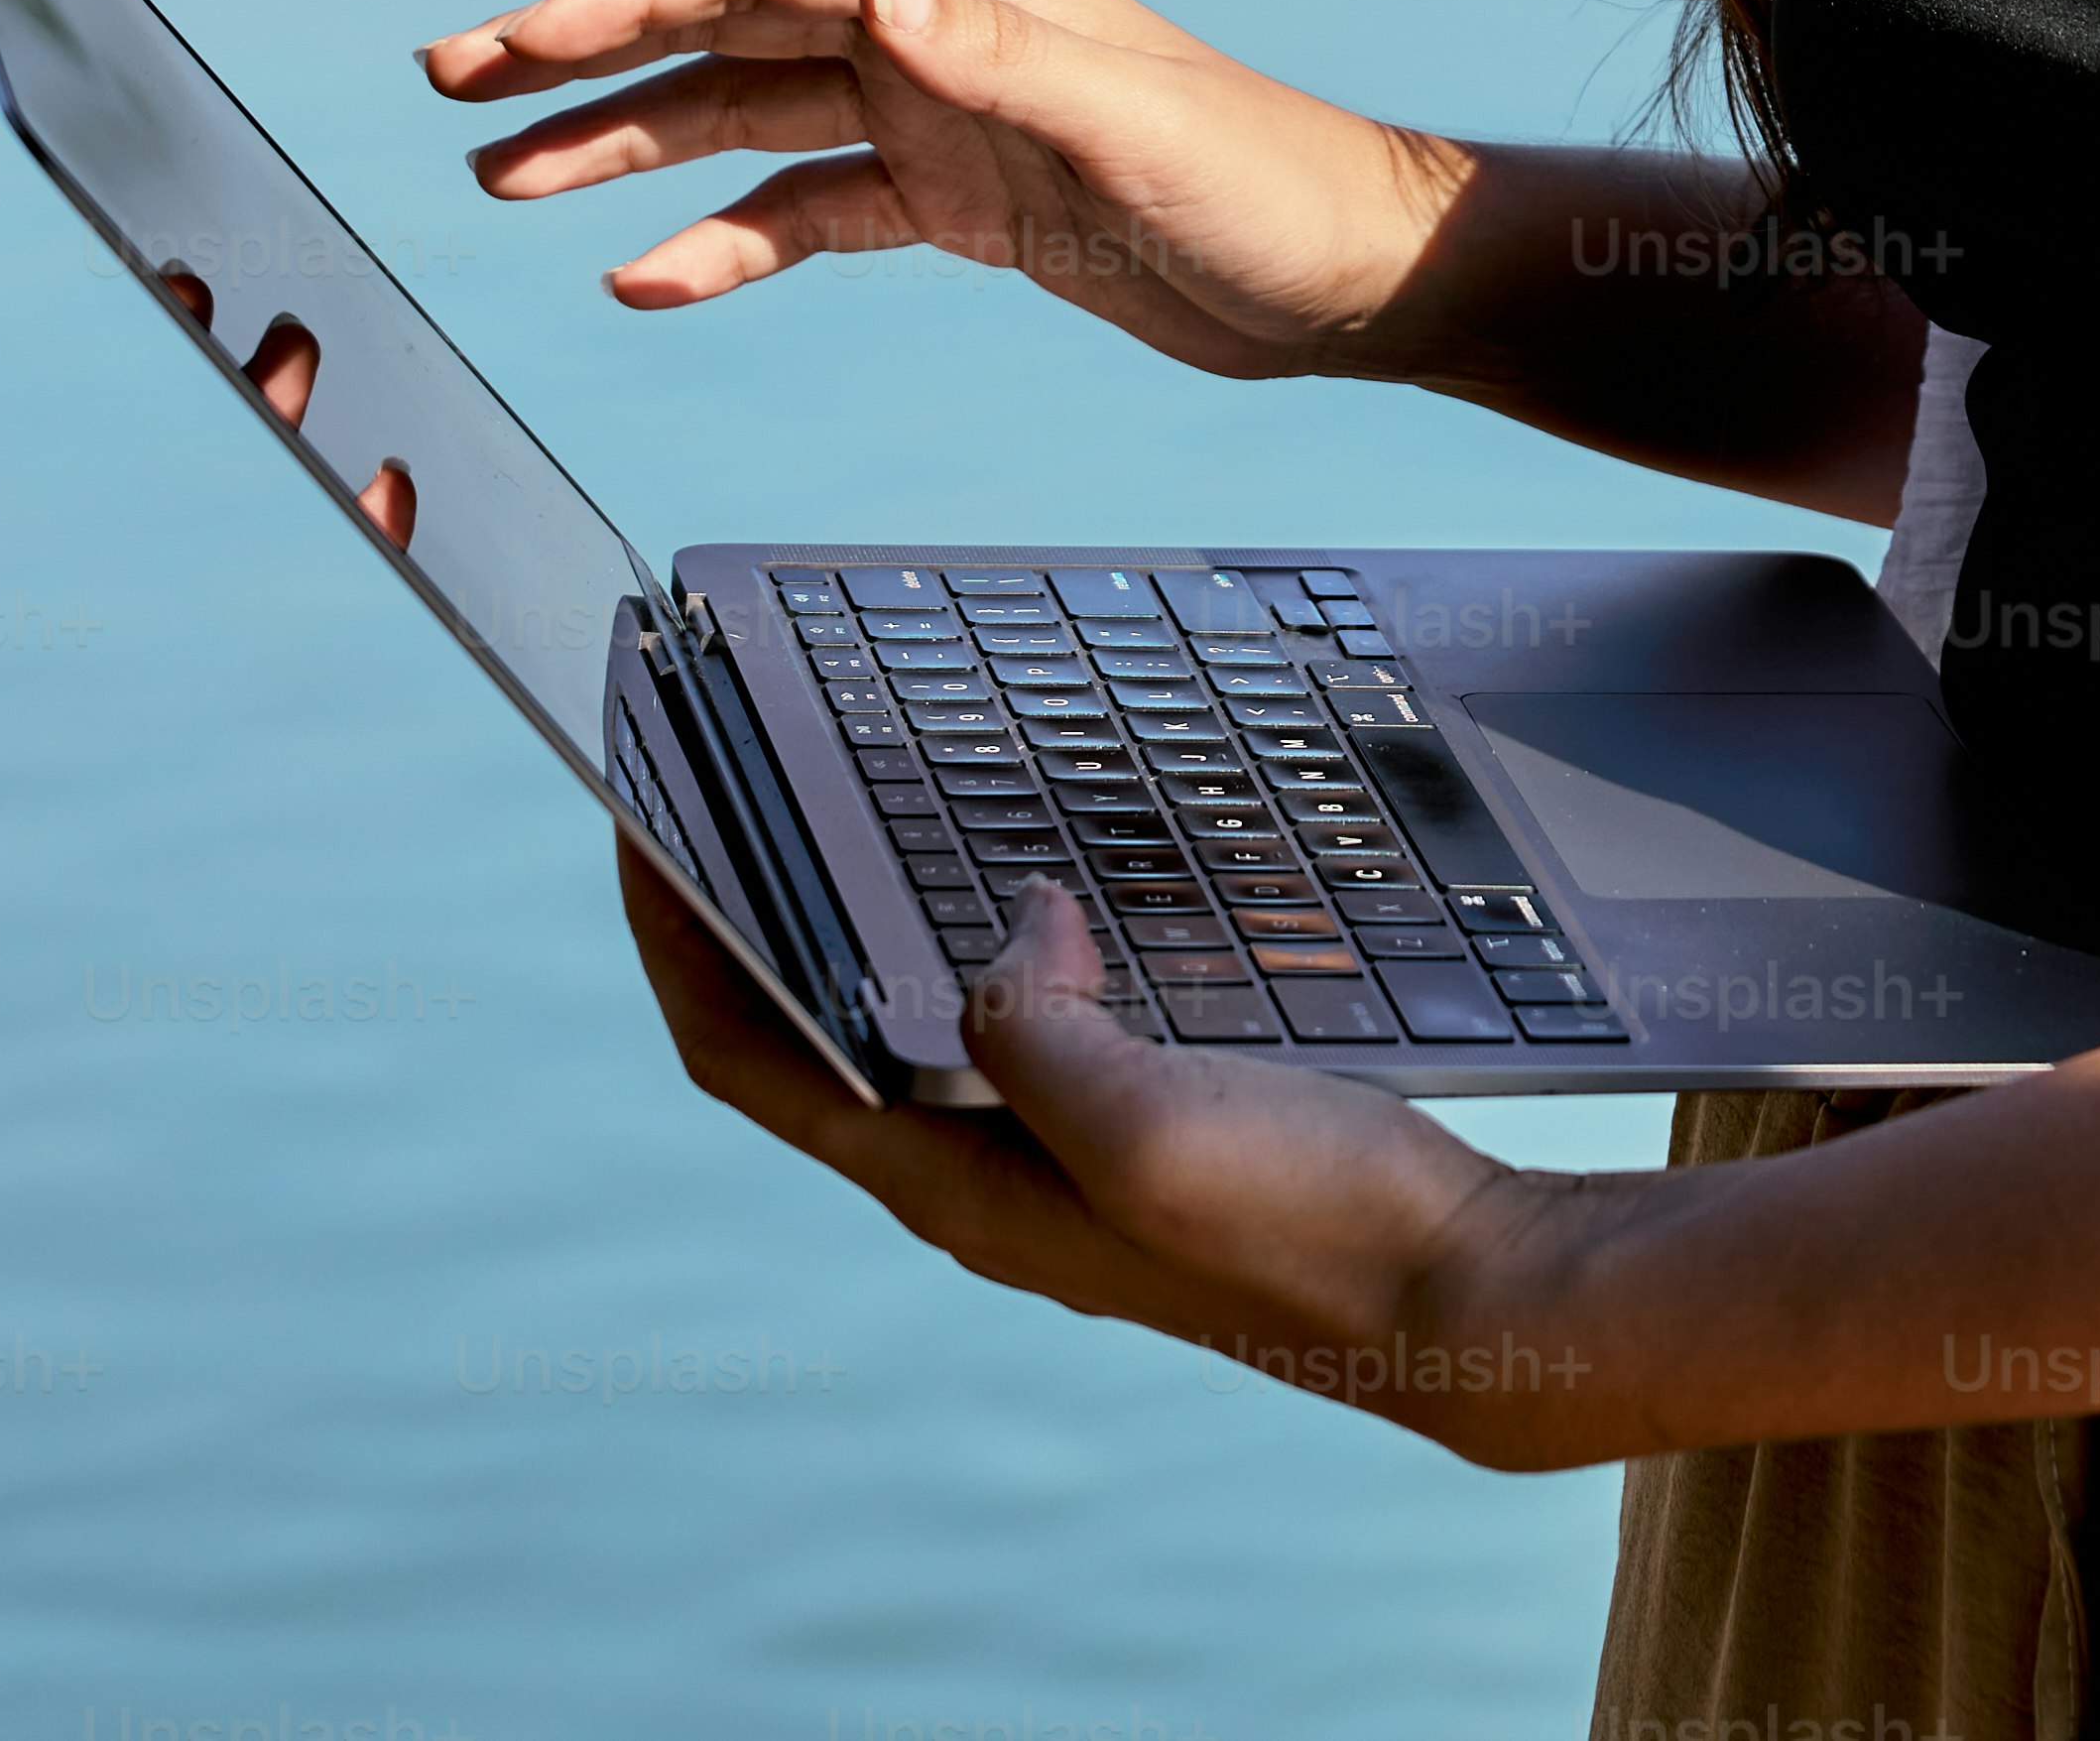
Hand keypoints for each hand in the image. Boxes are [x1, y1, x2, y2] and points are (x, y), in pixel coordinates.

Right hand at [424, 0, 1467, 383]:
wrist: (1351, 277)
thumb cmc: (1266, 189)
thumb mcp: (1134, 129)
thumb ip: (999, 60)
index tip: (519, 39)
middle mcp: (932, 31)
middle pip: (721, 19)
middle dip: (584, 48)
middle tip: (449, 81)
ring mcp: (937, 115)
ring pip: (741, 114)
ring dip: (623, 142)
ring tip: (495, 178)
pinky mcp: (956, 200)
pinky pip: (805, 208)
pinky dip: (720, 239)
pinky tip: (641, 277)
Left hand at [606, 843, 1623, 1466]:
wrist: (1462, 1295)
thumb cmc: (1309, 1231)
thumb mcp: (1146, 1126)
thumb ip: (1037, 1030)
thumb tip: (1006, 927)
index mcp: (958, 1192)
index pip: (752, 1064)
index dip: (679, 946)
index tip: (637, 830)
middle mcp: (988, 1187)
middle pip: (813, 1046)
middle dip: (751, 927)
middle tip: (722, 804)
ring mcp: (1065, 1166)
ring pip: (915, 1036)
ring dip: (860, 939)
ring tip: (840, 834)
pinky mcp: (1142, 1136)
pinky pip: (1024, 1031)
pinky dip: (989, 953)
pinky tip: (1034, 897)